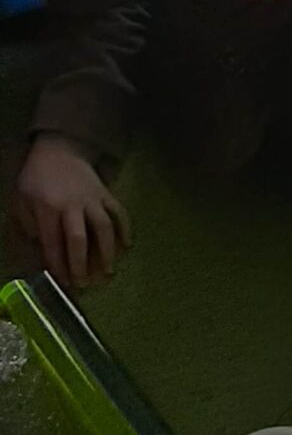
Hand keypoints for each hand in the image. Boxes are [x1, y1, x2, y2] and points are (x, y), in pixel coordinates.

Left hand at [13, 136, 131, 288]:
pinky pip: (119, 213)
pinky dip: (125, 230)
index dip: (58, 264)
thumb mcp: (21, 200)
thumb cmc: (37, 179)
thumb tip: (43, 250)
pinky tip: (126, 247)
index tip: (63, 281)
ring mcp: (92, 199)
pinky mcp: (106, 194)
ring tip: (108, 272)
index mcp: (47, 207)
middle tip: (85, 284)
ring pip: (103, 227)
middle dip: (82, 264)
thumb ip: (29, 225)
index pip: (53, 242)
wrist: (60, 151)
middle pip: (79, 238)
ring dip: (107, 252)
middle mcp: (71, 204)